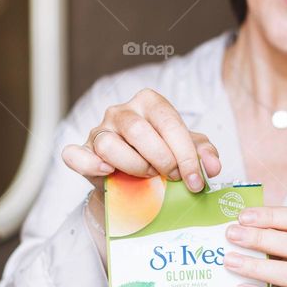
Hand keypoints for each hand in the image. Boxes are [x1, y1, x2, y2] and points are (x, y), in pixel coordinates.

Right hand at [61, 88, 221, 192]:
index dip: (185, 154)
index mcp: (149, 102)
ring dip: (133, 166)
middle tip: (172, 178)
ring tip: (147, 177)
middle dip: (161, 160)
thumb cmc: (162, 160)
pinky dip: (89, 164)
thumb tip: (211, 166)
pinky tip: (107, 172)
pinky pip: (75, 155)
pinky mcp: (83, 151)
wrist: (134, 183)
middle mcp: (121, 111)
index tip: (194, 180)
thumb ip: (202, 153)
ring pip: (109, 145)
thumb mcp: (186, 152)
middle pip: (138, 131)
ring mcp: (99, 130)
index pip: (168, 121)